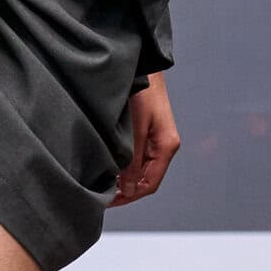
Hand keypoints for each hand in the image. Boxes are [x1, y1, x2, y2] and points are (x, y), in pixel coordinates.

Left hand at [113, 77, 179, 205]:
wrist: (143, 68)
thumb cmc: (142, 93)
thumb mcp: (134, 130)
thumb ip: (131, 160)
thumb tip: (127, 188)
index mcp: (166, 146)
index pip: (150, 183)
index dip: (130, 196)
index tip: (110, 202)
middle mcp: (165, 146)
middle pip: (147, 179)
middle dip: (126, 190)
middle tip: (104, 197)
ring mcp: (158, 139)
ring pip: (141, 169)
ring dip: (125, 178)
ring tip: (104, 184)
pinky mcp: (149, 132)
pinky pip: (139, 157)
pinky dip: (125, 166)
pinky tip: (110, 167)